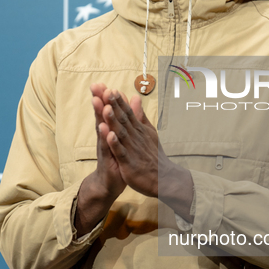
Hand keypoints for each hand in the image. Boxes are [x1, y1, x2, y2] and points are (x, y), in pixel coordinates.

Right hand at [73, 83, 126, 236]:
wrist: (109, 184)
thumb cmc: (116, 159)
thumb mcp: (120, 139)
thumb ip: (124, 120)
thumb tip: (128, 103)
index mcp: (109, 131)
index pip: (106, 111)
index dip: (104, 98)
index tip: (102, 82)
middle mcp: (103, 137)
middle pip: (100, 116)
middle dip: (98, 101)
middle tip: (96, 86)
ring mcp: (103, 148)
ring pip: (101, 130)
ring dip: (99, 117)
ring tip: (98, 103)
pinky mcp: (106, 160)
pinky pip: (106, 148)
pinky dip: (106, 139)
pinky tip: (105, 130)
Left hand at [102, 88, 193, 219]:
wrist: (164, 179)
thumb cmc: (153, 156)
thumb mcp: (148, 132)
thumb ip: (140, 115)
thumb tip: (134, 97)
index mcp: (139, 130)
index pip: (128, 113)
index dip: (119, 101)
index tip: (109, 88)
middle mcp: (136, 137)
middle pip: (123, 119)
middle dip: (114, 105)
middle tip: (105, 91)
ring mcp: (133, 150)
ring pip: (121, 133)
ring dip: (113, 121)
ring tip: (105, 108)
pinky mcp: (129, 163)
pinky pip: (121, 152)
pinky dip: (115, 143)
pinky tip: (109, 135)